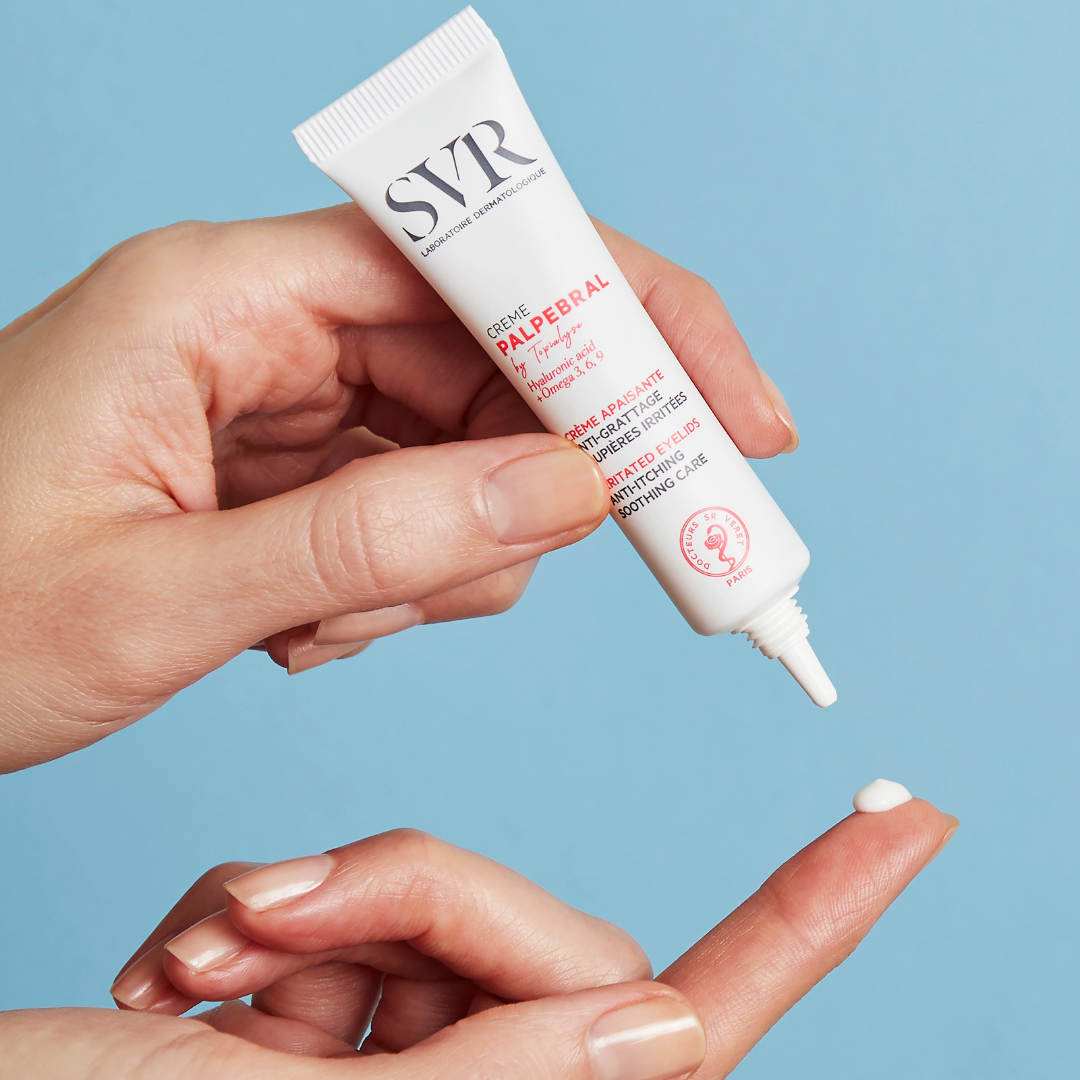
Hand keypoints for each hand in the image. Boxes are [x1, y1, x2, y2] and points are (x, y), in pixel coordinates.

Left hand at [0, 206, 796, 771]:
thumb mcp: (162, 596)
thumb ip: (374, 537)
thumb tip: (573, 488)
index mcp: (223, 295)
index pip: (480, 265)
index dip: (628, 328)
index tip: (736, 419)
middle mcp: (264, 324)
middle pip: (495, 360)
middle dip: (566, 466)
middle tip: (641, 556)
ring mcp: (278, 397)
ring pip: (465, 449)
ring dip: (455, 552)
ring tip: (331, 623)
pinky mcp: (284, 466)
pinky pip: (413, 505)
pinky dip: (405, 582)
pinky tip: (309, 625)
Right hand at [0, 797, 955, 1077]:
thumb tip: (671, 1026)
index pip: (700, 1021)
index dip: (813, 919)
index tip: (908, 823)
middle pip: (510, 932)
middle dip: (392, 894)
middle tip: (250, 923)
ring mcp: (404, 1059)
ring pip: (417, 906)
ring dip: (305, 903)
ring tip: (195, 957)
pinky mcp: (330, 1018)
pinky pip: (344, 914)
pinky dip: (265, 910)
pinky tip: (183, 965)